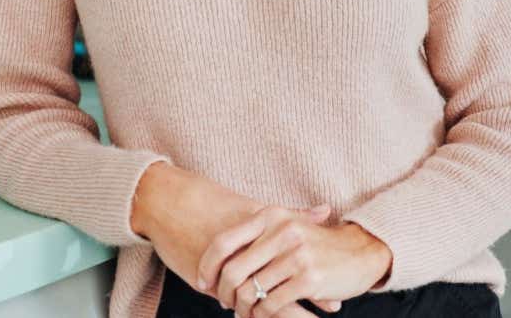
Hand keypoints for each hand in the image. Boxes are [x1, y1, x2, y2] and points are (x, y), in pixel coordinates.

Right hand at [129, 165, 343, 314]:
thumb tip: (325, 210)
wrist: (169, 203)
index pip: (298, 253)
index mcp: (262, 227)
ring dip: (285, 310)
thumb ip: (290, 214)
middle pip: (284, 276)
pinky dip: (254, 311)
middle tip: (334, 304)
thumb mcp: (254, 208)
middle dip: (310, 294)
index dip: (319, 269)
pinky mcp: (209, 278)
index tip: (341, 282)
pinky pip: (237, 299)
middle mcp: (248, 248)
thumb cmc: (213, 203)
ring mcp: (229, 264)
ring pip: (262, 294)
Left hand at [198, 206, 393, 317]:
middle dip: (224, 293)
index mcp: (272, 216)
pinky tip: (263, 316)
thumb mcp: (288, 227)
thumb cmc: (317, 243)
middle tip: (225, 303)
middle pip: (233, 271)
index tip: (202, 281)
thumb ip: (257, 235)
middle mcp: (282, 231)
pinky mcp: (308, 278)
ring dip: (243, 308)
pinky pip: (270, 305)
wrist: (361, 251)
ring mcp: (296, 255)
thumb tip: (215, 252)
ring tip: (244, 312)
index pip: (224, 242)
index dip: (207, 266)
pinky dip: (262, 315)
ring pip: (250, 292)